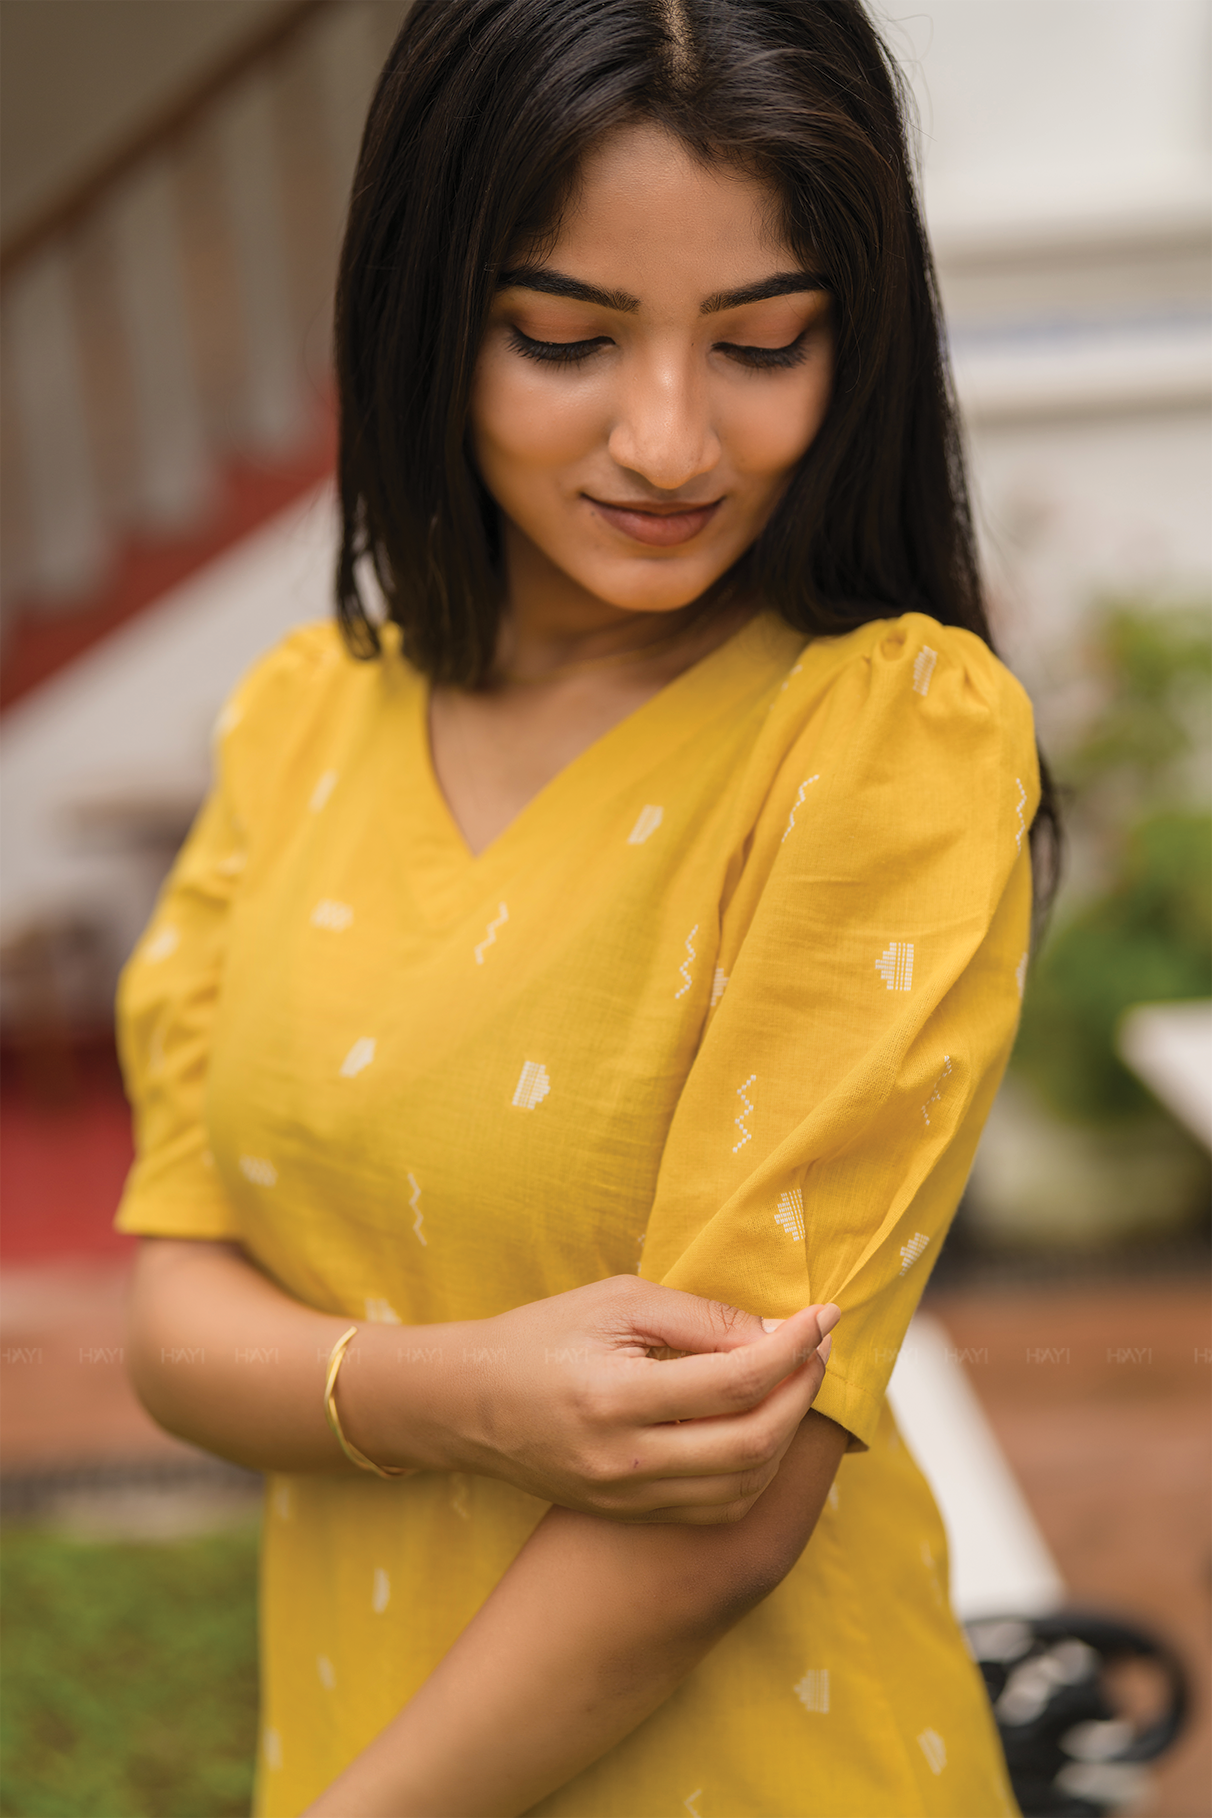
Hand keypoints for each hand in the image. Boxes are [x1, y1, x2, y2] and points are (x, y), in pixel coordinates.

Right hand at [442, 1277, 838, 1524]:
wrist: (468, 1402)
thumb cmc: (542, 1335)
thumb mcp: (618, 1301)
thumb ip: (699, 1318)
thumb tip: (775, 1333)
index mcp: (617, 1398)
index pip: (735, 1382)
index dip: (792, 1348)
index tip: (824, 1315)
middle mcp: (626, 1461)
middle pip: (751, 1443)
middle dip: (801, 1392)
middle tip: (817, 1349)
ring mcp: (628, 1498)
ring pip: (742, 1486)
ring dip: (785, 1435)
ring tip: (795, 1384)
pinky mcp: (630, 1514)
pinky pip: (715, 1508)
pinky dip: (753, 1471)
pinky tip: (759, 1428)